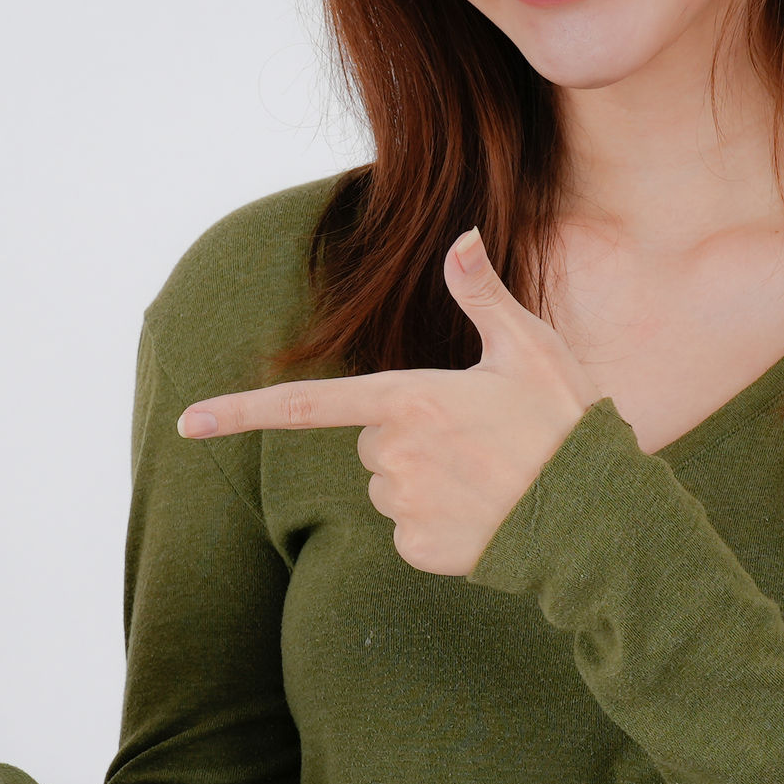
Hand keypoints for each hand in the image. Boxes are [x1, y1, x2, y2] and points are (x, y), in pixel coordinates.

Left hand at [176, 227, 592, 575]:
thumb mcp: (528, 347)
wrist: (596, 517)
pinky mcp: (419, 548)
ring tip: (490, 475)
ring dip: (426, 478)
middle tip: (479, 437)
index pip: (305, 407)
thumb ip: (481, 293)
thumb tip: (460, 234)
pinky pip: (408, 528)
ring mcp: (403, 505)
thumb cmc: (565, 423)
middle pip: (373, 439)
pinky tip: (486, 513)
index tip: (188, 423)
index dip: (240, 413)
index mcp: (409, 400)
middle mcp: (394, 455)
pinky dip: (439, 522)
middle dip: (411, 435)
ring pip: (390, 484)